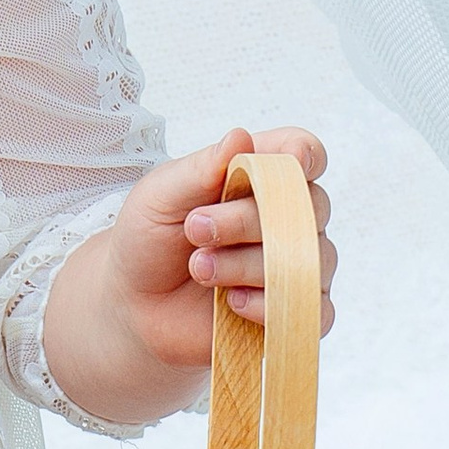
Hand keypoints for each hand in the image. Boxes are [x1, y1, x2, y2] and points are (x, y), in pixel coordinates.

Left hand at [43, 126, 333, 427]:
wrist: (136, 304)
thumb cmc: (151, 237)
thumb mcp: (160, 195)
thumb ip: (201, 169)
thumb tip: (240, 137)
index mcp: (258, 175)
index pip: (303, 152)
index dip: (305, 155)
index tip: (290, 163)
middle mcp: (287, 217)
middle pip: (307, 206)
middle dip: (247, 219)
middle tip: (195, 228)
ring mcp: (296, 265)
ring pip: (306, 259)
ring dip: (245, 264)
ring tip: (198, 267)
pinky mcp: (293, 312)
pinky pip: (312, 310)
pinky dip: (268, 305)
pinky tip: (230, 302)